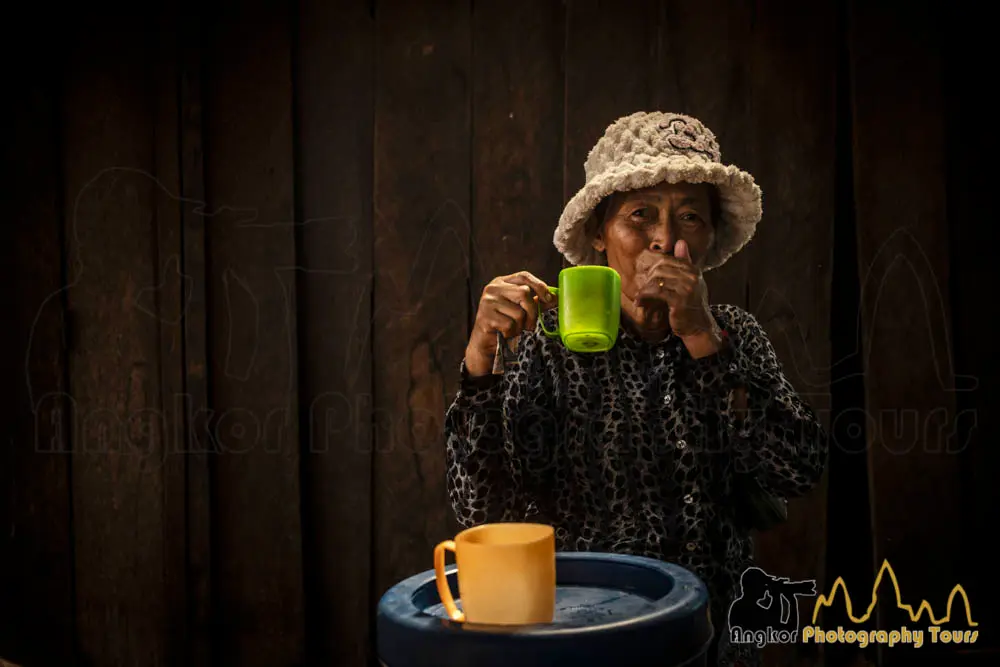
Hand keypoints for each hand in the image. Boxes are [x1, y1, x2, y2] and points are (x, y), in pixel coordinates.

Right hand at [465, 271, 556, 375]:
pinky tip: (504, 333)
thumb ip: (535, 302)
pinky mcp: (485, 317)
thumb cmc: (504, 324)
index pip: (523, 276)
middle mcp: (492, 289)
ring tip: (513, 329)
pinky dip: (511, 333)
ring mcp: (487, 302)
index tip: (548, 298)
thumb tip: (555, 298)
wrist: (484, 343)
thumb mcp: (520, 309)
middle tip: (530, 325)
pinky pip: (509, 325)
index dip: (539, 285)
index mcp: (501, 282)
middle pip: (524, 293)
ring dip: (520, 326)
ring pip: (518, 312)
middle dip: (532, 312)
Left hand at [633, 240, 721, 356]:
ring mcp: (687, 288)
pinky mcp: (679, 300)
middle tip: (639, 287)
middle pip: (660, 268)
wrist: (699, 327)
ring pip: (657, 279)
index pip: (667, 259)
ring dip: (644, 289)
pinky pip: (656, 292)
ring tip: (639, 296)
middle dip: (646, 277)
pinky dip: (645, 296)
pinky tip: (640, 302)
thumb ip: (684, 263)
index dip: (651, 265)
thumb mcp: (690, 282)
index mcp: (693, 270)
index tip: (641, 273)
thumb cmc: (691, 306)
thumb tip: (681, 242)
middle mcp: (691, 276)